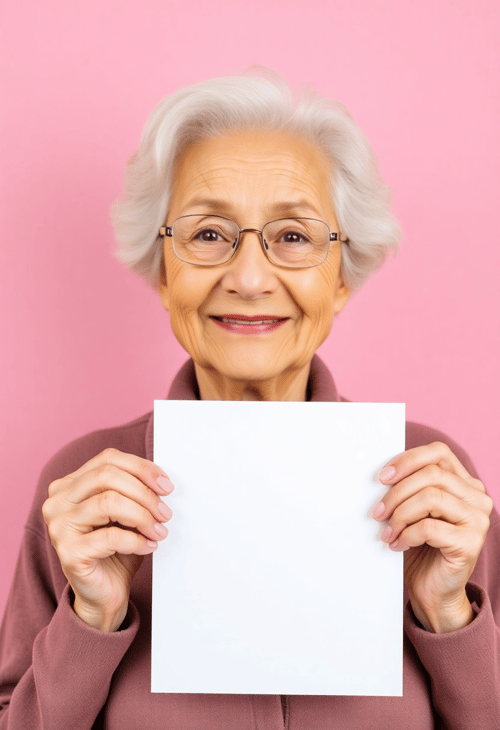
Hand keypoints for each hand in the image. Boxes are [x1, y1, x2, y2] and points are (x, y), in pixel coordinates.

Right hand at [42, 448, 173, 631]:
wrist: (105, 593)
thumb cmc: (117, 549)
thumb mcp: (126, 511)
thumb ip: (134, 489)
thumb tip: (160, 480)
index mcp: (70, 485)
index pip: (108, 459)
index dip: (141, 468)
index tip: (166, 485)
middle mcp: (58, 502)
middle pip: (106, 476)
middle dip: (144, 492)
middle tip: (165, 511)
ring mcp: (58, 526)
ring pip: (108, 502)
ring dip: (142, 516)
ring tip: (159, 530)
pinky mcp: (68, 552)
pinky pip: (110, 537)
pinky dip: (137, 540)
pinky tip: (148, 546)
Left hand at [373, 442, 491, 632]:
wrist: (434, 592)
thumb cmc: (421, 548)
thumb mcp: (415, 511)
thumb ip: (410, 488)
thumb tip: (382, 473)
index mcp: (466, 484)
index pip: (439, 452)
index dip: (408, 459)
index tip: (383, 477)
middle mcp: (478, 498)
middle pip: (432, 474)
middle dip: (397, 492)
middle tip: (378, 512)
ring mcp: (478, 520)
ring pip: (431, 497)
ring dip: (400, 514)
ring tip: (387, 531)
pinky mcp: (471, 543)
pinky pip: (429, 527)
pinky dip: (406, 534)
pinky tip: (398, 545)